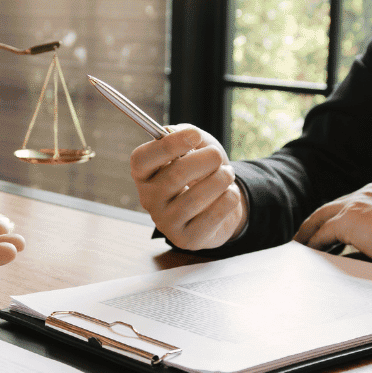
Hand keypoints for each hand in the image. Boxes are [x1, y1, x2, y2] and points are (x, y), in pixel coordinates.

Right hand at [130, 124, 246, 249]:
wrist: (218, 205)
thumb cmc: (202, 172)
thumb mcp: (195, 147)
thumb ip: (187, 134)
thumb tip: (182, 133)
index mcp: (144, 174)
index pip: (143, 159)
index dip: (168, 145)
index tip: (194, 135)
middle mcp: (148, 198)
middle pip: (175, 175)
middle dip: (206, 160)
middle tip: (218, 156)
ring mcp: (165, 222)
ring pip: (196, 197)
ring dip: (220, 179)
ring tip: (227, 174)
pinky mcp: (185, 239)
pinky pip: (212, 216)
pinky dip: (228, 199)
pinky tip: (229, 194)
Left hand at [293, 183, 371, 274]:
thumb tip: (353, 256)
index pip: (350, 204)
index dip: (336, 219)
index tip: (327, 233)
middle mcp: (368, 192)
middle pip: (331, 207)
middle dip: (316, 223)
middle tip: (304, 238)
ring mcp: (358, 202)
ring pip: (322, 217)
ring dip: (309, 233)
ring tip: (300, 247)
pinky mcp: (350, 218)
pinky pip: (323, 234)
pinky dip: (313, 244)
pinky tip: (306, 254)